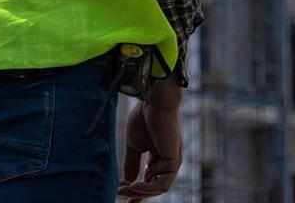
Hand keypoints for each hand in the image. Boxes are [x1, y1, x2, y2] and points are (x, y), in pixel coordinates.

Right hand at [118, 80, 182, 198]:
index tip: (120, 193)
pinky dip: (146, 188)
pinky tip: (132, 186)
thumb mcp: (134, 146)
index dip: (136, 190)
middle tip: (121, 195)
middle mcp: (167, 162)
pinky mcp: (174, 162)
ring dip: (140, 192)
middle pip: (154, 187)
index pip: (149, 180)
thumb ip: (132, 163)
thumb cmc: (144, 118)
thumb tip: (126, 181)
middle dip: (137, 194)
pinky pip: (162, 185)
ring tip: (123, 190)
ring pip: (158, 189)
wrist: (153, 102)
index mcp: (159, 157)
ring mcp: (172, 163)